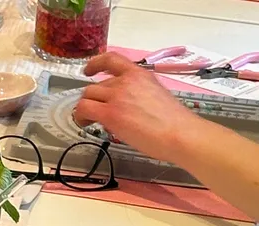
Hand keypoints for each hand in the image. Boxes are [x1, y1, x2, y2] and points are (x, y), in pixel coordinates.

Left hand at [74, 52, 198, 162]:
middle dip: (94, 99)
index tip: (89, 70)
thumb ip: (136, 93)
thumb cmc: (173, 121)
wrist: (179, 133)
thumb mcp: (155, 94)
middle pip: (96, 85)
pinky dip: (80, 116)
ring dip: (85, 108)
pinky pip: (84, 109)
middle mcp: (126, 81)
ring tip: (89, 120)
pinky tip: (85, 123)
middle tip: (95, 112)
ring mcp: (117, 96)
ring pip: (87, 96)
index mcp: (140, 75)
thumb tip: (123, 104)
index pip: (112, 59)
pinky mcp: (110, 113)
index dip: (96, 63)